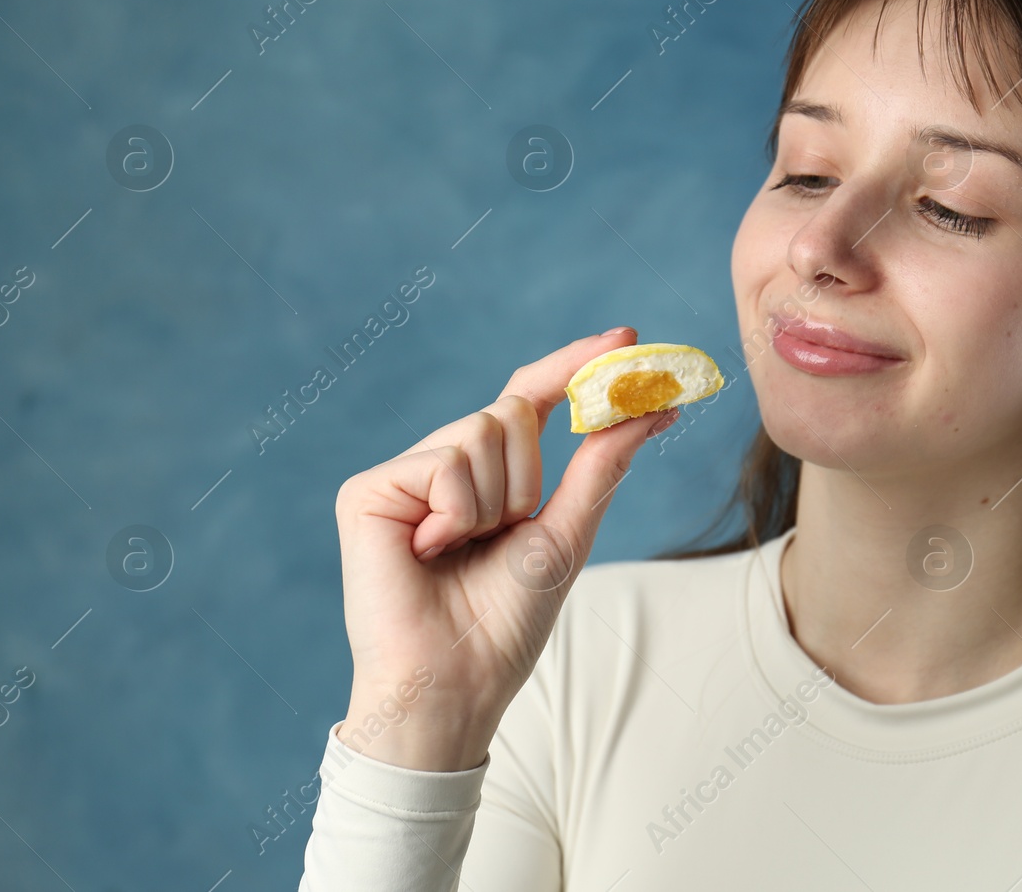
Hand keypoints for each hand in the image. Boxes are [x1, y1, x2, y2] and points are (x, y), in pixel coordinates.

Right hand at [333, 327, 677, 770]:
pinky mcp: (368, 490)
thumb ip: (603, 463)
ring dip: (496, 502)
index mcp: (488, 475)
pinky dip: (457, 512)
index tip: (628, 337)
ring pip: (484, 430)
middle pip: (512, 410)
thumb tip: (654, 408)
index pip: (532, 396)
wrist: (454, 684)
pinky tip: (429, 552)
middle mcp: (444, 463)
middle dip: (530, 478)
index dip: (576, 365)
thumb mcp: (567, 532)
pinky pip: (445, 461)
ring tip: (461, 551)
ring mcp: (403, 475)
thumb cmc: (506, 623)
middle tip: (504, 535)